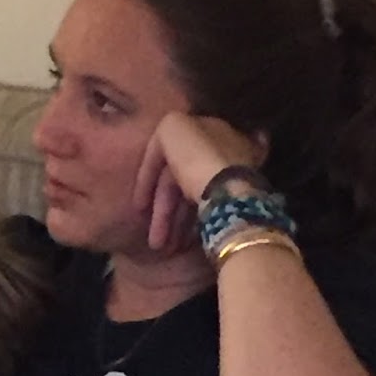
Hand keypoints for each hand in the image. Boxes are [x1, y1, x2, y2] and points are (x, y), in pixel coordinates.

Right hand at [134, 112, 266, 253]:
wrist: (230, 193)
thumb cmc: (196, 158)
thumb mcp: (170, 129)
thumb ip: (163, 133)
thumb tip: (161, 147)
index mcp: (211, 127)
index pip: (170, 151)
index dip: (149, 177)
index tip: (138, 206)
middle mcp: (225, 150)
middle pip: (181, 181)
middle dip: (162, 210)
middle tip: (153, 239)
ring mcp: (232, 177)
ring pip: (193, 200)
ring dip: (174, 224)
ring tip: (163, 248)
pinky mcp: (237, 201)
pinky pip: (207, 212)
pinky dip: (192, 226)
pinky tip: (182, 242)